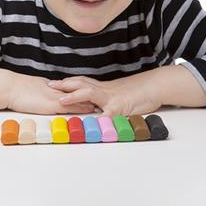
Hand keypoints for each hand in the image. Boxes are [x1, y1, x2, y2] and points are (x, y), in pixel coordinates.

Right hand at [7, 72, 96, 114]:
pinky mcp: (52, 105)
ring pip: (78, 98)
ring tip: (104, 104)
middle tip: (105, 98)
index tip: (95, 93)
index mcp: (54, 87)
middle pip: (79, 92)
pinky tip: (90, 110)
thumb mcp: (36, 89)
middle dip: (92, 95)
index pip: (73, 88)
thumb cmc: (19, 90)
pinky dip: (81, 108)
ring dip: (90, 101)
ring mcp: (56, 97)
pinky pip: (70, 106)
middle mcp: (58, 91)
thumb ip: (45, 92)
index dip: (85, 90)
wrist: (10, 88)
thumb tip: (51, 95)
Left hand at [47, 68, 164, 115]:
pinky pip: (108, 113)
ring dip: (75, 96)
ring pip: (90, 94)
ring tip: (62, 100)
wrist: (156, 85)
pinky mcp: (121, 106)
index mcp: (103, 88)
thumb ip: (106, 100)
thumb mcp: (119, 94)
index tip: (53, 83)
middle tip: (49, 86)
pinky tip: (92, 123)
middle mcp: (105, 90)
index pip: (82, 82)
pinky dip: (100, 118)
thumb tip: (96, 107)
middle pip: (81, 84)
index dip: (68, 82)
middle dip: (64, 85)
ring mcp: (112, 97)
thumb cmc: (139, 91)